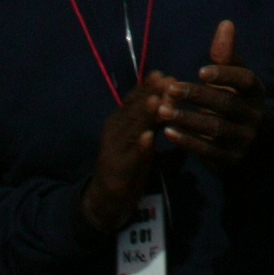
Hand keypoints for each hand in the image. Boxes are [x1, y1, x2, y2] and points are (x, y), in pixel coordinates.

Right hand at [82, 66, 169, 232]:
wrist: (104, 200)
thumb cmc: (126, 164)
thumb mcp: (139, 139)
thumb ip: (151, 121)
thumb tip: (169, 98)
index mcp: (119, 123)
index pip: (133, 101)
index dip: (147, 88)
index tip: (163, 74)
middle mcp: (115, 132)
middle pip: (134, 111)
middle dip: (150, 95)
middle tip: (166, 80)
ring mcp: (115, 151)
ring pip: (132, 130)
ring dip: (144, 115)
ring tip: (157, 101)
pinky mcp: (119, 171)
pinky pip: (131, 158)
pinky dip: (139, 147)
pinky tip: (148, 138)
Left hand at [157, 19, 265, 166]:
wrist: (257, 147)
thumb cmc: (238, 102)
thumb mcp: (237, 80)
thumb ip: (228, 55)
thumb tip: (225, 24)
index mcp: (256, 93)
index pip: (246, 81)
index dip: (225, 75)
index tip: (201, 70)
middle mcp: (254, 116)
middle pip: (226, 105)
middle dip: (198, 96)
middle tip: (171, 89)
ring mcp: (243, 140)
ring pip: (214, 128)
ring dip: (187, 119)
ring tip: (162, 110)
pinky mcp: (231, 160)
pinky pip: (208, 151)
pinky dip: (187, 141)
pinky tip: (168, 132)